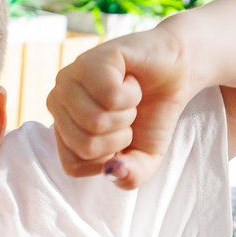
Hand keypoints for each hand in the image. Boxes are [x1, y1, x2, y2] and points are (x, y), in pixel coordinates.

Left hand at [48, 24, 203, 188]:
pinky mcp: (90, 59)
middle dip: (121, 136)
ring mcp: (70, 78)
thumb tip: (112, 170)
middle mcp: (58, 101)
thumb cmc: (152, 114)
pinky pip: (108, 94)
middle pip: (84, 145)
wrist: (177, 73)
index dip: (108, 159)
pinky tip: (131, 80)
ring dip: (127, 113)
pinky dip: (131, 93)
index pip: (73, 166)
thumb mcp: (144, 160)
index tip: (121, 137)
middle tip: (129, 114)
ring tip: (130, 97)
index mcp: (63, 128)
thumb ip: (130, 177)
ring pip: (94, 121)